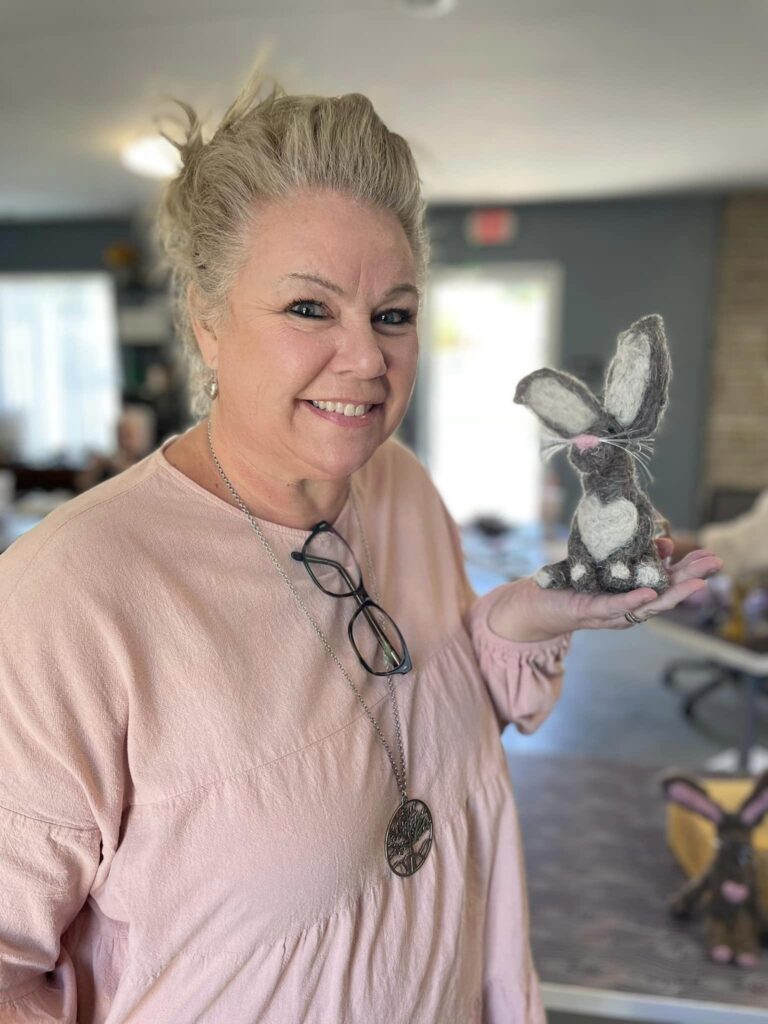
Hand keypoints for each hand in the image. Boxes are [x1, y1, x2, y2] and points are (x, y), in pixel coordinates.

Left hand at [488, 538, 722, 641]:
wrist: (534, 604)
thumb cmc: (570, 584)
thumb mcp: (606, 565)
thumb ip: (633, 556)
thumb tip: (662, 542)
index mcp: (631, 596)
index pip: (666, 583)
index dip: (688, 571)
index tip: (710, 557)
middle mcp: (626, 609)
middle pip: (665, 595)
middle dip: (691, 580)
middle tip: (716, 564)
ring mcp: (610, 614)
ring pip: (646, 606)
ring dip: (672, 594)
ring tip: (696, 583)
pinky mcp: (589, 613)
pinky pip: (614, 608)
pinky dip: (632, 602)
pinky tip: (648, 593)